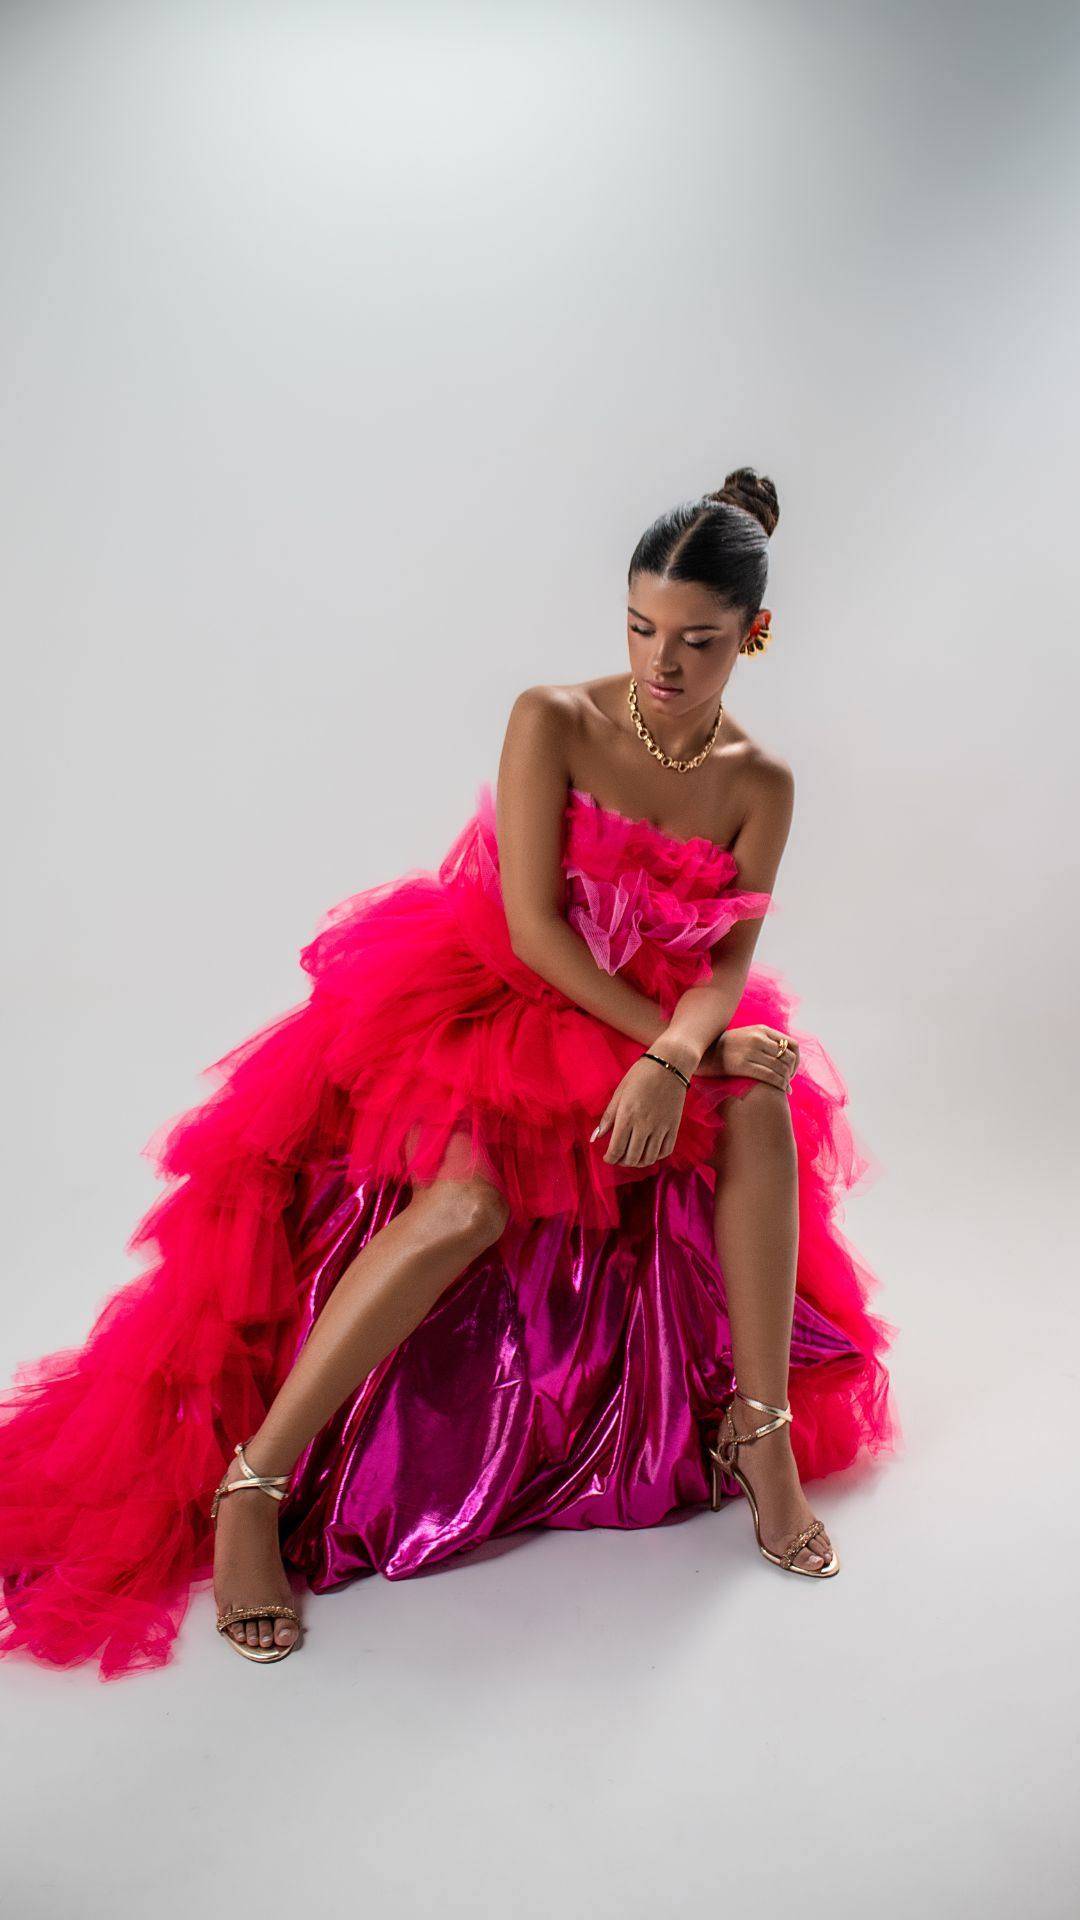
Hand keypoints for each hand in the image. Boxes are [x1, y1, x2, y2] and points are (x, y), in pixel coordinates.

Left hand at [590, 1052, 688, 1166]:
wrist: (670, 1064)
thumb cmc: (640, 1075)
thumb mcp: (619, 1093)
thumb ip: (608, 1118)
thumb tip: (595, 1138)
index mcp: (627, 1116)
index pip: (616, 1149)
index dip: (610, 1158)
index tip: (607, 1157)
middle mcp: (644, 1125)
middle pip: (632, 1158)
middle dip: (621, 1162)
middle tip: (618, 1157)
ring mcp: (661, 1127)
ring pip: (648, 1158)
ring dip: (638, 1162)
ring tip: (632, 1156)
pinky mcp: (674, 1127)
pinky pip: (665, 1151)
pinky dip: (655, 1157)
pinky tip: (649, 1151)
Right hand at [696, 1024, 798, 1090]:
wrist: (702, 1052)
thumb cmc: (726, 1048)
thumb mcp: (746, 1036)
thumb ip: (764, 1040)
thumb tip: (783, 1054)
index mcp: (761, 1029)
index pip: (791, 1044)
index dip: (796, 1060)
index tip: (792, 1070)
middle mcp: (757, 1038)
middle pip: (788, 1057)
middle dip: (792, 1072)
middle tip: (788, 1082)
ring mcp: (750, 1051)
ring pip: (781, 1068)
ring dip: (787, 1081)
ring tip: (785, 1088)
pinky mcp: (742, 1065)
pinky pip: (770, 1076)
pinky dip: (780, 1085)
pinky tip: (782, 1090)